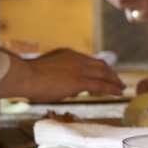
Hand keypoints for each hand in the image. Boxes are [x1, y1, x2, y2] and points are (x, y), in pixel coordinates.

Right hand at [0, 49, 123, 102]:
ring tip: (121, 87)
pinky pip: (102, 85)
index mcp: (68, 54)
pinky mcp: (80, 81)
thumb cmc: (29, 77)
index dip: (99, 67)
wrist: (26, 76)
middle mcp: (77, 59)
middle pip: (100, 65)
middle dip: (110, 73)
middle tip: (117, 81)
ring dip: (114, 81)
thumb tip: (70, 89)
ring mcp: (80, 69)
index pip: (89, 60)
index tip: (104, 73)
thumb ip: (60, 76)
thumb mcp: (48, 71)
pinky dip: (112, 89)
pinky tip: (119, 93)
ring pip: (104, 74)